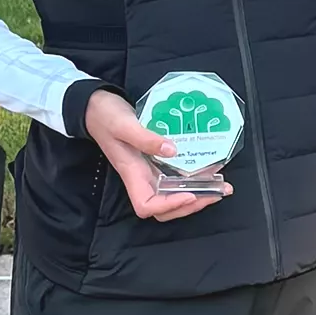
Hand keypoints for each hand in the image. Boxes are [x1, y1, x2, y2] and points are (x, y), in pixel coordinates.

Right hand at [84, 89, 231, 221]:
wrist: (96, 107)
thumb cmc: (105, 117)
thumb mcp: (124, 125)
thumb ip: (146, 139)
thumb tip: (172, 150)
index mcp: (132, 173)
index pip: (147, 205)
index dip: (168, 206)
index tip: (190, 194)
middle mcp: (142, 177)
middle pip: (165, 207)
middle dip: (191, 205)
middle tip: (216, 193)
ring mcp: (149, 170)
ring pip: (173, 194)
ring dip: (196, 195)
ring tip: (220, 187)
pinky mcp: (155, 160)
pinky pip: (175, 177)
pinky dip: (192, 179)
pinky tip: (209, 170)